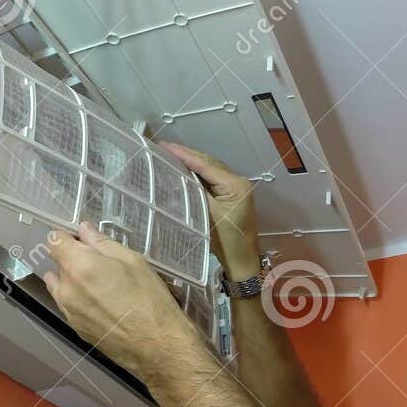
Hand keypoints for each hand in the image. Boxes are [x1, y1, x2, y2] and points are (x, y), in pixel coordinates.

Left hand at [41, 222, 201, 380]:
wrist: (157, 348)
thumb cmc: (150, 301)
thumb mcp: (134, 262)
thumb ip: (103, 244)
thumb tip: (84, 231)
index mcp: (79, 267)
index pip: (54, 241)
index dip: (67, 237)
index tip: (83, 241)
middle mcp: (67, 289)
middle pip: (58, 264)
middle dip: (75, 260)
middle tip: (103, 265)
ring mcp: (68, 311)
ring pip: (60, 287)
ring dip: (74, 281)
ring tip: (102, 286)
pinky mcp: (75, 329)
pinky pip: (69, 306)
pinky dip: (79, 300)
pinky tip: (103, 305)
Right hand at [158, 142, 259, 275]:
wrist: (242, 260)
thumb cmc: (226, 241)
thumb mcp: (208, 215)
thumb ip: (195, 192)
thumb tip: (178, 175)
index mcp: (235, 185)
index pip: (206, 165)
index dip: (184, 155)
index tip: (165, 146)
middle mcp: (238, 180)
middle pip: (209, 163)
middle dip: (187, 154)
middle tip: (164, 147)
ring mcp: (236, 186)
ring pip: (210, 168)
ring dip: (192, 161)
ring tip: (171, 154)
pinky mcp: (231, 193)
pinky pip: (212, 178)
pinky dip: (198, 172)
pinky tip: (184, 168)